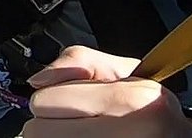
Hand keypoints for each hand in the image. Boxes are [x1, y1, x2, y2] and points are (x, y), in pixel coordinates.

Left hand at [22, 46, 191, 137]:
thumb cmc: (152, 108)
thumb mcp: (124, 70)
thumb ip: (78, 61)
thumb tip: (39, 80)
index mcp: (130, 100)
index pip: (44, 102)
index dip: (52, 97)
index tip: (71, 99)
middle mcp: (127, 132)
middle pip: (39, 130)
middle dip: (51, 121)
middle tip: (77, 118)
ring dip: (58, 135)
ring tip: (85, 130)